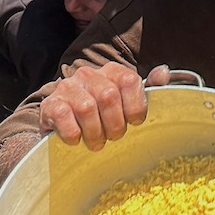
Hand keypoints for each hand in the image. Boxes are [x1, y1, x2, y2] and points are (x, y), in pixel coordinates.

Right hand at [40, 63, 169, 149]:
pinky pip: (64, 118)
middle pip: (109, 96)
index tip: (133, 123)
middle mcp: (88, 74)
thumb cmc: (102, 115)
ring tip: (96, 142)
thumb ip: (147, 88)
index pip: (129, 80)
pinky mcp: (50, 105)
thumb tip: (164, 71)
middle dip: (115, 125)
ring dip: (95, 133)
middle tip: (113, 137)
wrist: (63, 124)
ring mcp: (67, 88)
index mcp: (111, 71)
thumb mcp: (127, 102)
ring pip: (87, 108)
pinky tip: (76, 140)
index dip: (135, 107)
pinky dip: (73, 135)